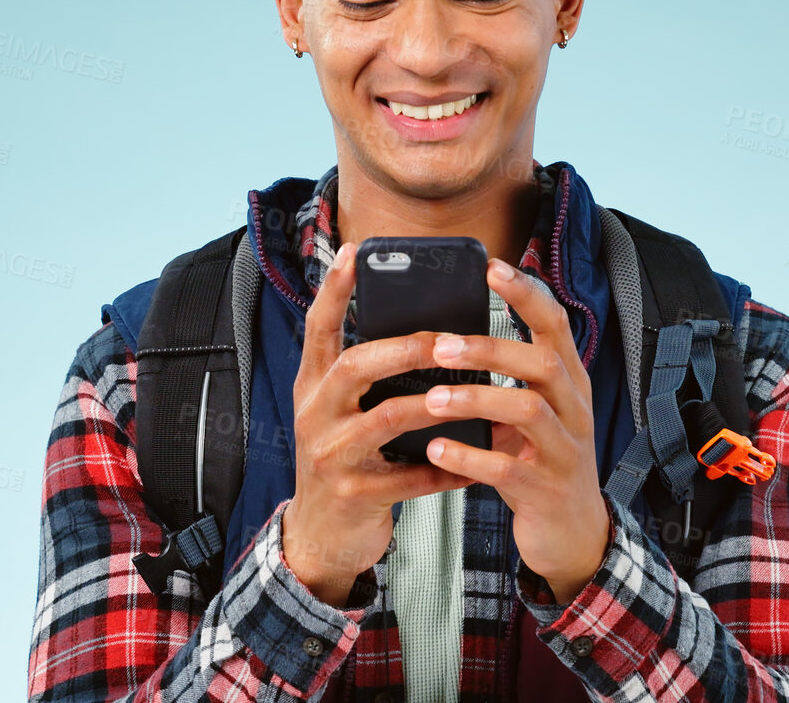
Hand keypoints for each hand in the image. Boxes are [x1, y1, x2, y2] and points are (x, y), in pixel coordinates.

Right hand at [280, 242, 477, 605]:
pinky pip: (409, 476)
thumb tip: (428, 334)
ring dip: (433, 404)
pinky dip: (446, 467)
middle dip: (403, 348)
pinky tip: (475, 462)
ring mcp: (330, 456)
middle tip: (448, 340)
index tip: (354, 251)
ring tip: (470, 395)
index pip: (317, 327)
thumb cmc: (345, 460)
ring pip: (385, 419)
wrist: (321, 536)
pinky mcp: (353, 494)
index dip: (334, 289)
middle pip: (353, 367)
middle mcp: (314, 414)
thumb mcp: (341, 413)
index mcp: (313, 386)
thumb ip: (368, 378)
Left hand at [421, 257, 609, 602]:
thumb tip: (452, 332)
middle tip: (441, 346)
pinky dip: (470, 456)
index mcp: (569, 382)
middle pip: (542, 361)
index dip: (526, 293)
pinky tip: (438, 450)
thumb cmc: (542, 462)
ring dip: (477, 399)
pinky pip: (508, 468)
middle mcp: (574, 409)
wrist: (573, 535)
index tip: (491, 266)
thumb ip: (509, 376)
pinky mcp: (546, 490)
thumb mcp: (534, 412)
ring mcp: (565, 450)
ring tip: (433, 399)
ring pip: (528, 409)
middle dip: (491, 348)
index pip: (555, 323)